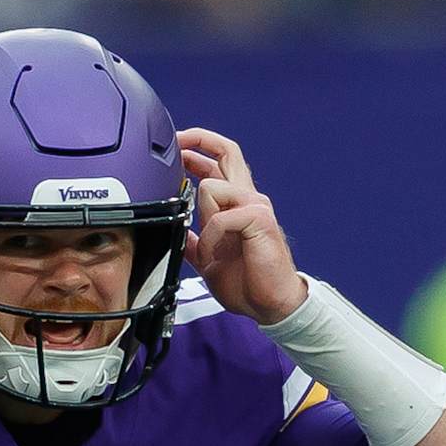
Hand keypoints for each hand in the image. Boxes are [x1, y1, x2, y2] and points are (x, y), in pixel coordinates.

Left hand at [179, 127, 307, 325]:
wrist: (270, 304)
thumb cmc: (248, 282)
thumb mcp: (208, 258)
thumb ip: (193, 240)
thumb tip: (176, 231)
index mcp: (236, 203)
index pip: (220, 161)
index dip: (197, 148)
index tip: (176, 147)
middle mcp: (248, 197)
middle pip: (228, 151)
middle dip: (198, 141)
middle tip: (176, 144)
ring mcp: (255, 206)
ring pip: (212, 185)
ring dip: (199, 218)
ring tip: (206, 249)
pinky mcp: (258, 219)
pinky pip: (219, 217)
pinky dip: (209, 239)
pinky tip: (214, 257)